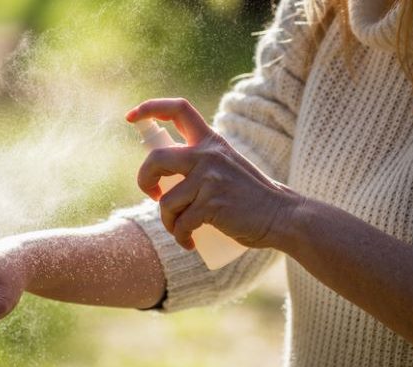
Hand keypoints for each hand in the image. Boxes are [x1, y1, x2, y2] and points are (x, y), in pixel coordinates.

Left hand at [126, 98, 301, 248]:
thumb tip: (164, 175)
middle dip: (144, 179)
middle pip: (156, 158)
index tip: (131, 117)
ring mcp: (210, 178)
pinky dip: (180, 237)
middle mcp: (208, 154)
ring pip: (166, 201)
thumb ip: (201, 162)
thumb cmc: (250, 196)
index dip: (150, 108)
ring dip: (167, 221)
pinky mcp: (212, 203)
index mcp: (211, 141)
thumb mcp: (226, 166)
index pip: (178, 110)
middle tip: (153, 194)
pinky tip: (189, 243)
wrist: (282, 216)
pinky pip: (181, 223)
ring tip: (180, 230)